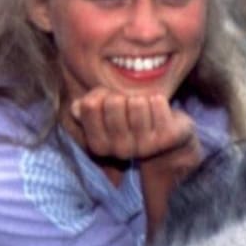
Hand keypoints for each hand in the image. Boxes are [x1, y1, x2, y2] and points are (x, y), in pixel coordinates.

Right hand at [69, 90, 196, 163]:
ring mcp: (145, 146)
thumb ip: (88, 108)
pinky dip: (158, 100)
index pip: (89, 105)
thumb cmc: (130, 119)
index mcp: (98, 146)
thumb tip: (77, 107)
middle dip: (122, 96)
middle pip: (114, 102)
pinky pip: (157, 102)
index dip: (100, 95)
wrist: (168, 138)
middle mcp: (120, 150)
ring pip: (136, 102)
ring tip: (145, 110)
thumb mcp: (105, 113)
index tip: (109, 101)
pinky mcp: (166, 138)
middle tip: (129, 105)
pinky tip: (160, 112)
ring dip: (141, 99)